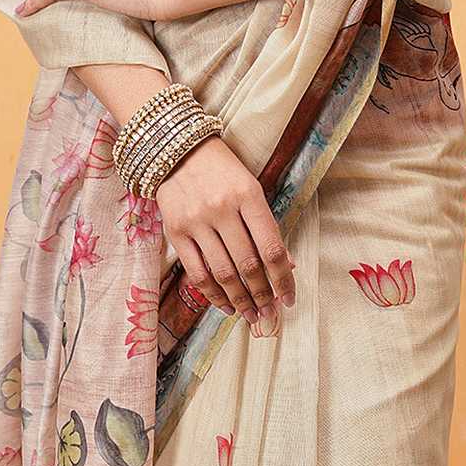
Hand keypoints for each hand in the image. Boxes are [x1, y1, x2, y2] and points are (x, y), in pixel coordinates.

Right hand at [155, 135, 296, 322]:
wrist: (179, 150)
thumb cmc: (223, 170)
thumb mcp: (251, 187)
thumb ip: (265, 225)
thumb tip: (287, 265)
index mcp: (248, 194)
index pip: (271, 247)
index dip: (284, 278)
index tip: (289, 298)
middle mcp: (222, 209)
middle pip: (248, 265)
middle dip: (263, 296)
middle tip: (270, 314)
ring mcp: (197, 221)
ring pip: (223, 274)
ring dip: (240, 301)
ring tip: (251, 315)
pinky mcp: (176, 232)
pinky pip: (197, 274)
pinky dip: (213, 295)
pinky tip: (225, 305)